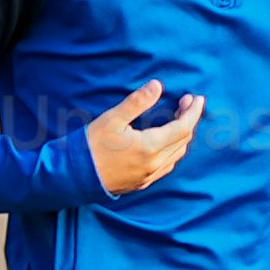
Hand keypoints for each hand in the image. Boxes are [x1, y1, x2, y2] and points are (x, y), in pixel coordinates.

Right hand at [83, 79, 203, 197]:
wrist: (71, 177)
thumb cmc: (90, 145)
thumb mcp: (112, 119)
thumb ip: (137, 102)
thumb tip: (157, 85)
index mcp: (150, 148)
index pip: (183, 128)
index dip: (193, 111)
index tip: (197, 98)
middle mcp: (154, 165)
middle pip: (183, 141)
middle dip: (189, 120)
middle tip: (185, 103)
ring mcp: (148, 176)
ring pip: (176, 155)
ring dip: (182, 136)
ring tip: (178, 118)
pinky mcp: (141, 183)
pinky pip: (166, 166)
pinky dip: (173, 151)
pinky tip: (166, 142)